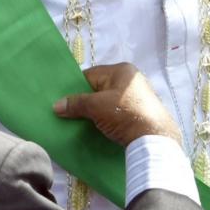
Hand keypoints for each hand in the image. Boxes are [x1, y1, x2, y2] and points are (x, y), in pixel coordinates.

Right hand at [54, 63, 181, 146]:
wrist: (153, 138)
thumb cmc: (124, 114)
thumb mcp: (96, 106)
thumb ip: (76, 103)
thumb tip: (56, 106)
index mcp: (122, 71)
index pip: (91, 75)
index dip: (76, 87)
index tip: (63, 101)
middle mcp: (131, 80)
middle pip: (99, 89)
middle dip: (85, 101)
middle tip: (68, 113)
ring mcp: (137, 97)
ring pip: (107, 102)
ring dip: (95, 112)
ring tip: (80, 123)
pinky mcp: (140, 112)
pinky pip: (116, 112)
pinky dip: (106, 119)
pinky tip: (97, 128)